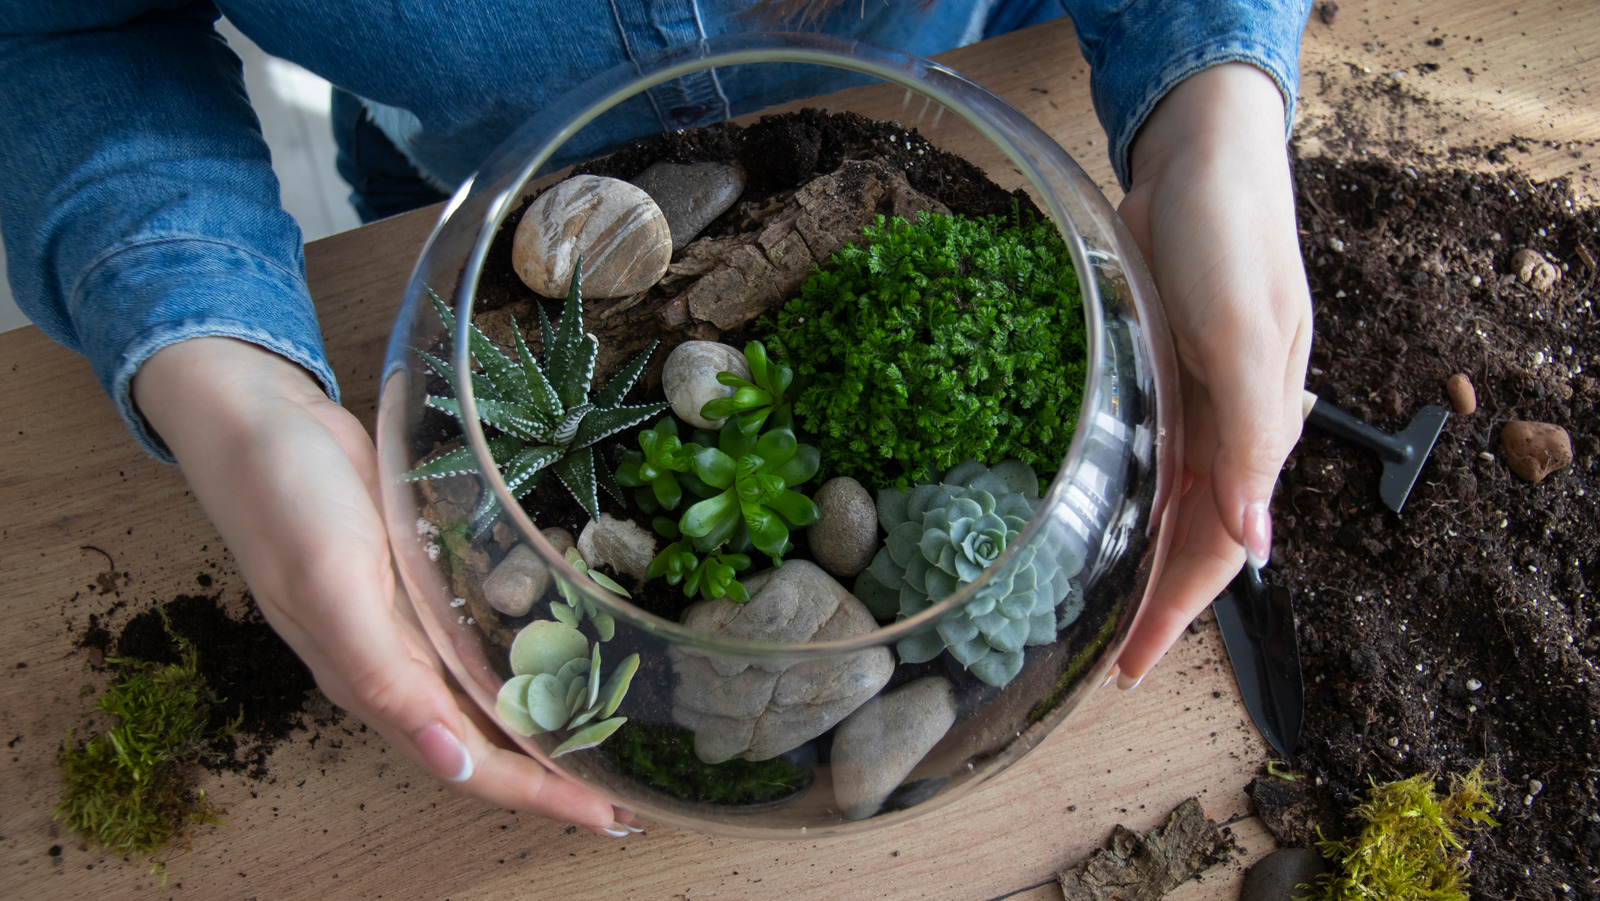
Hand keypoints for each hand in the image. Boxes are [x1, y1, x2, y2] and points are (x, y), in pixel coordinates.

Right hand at [133, 337, 634, 834]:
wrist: (255, 417)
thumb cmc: (284, 499)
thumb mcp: (332, 586)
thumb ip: (382, 678)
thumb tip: (448, 764)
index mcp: (376, 681)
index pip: (472, 765)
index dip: (540, 795)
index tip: (611, 816)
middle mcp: (398, 665)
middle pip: (489, 742)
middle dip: (555, 773)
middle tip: (628, 791)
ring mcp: (409, 624)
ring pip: (488, 696)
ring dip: (545, 723)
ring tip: (612, 735)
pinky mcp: (420, 581)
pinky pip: (480, 639)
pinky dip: (525, 658)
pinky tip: (566, 654)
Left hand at [1110, 63, 1312, 685]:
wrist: (1204, 161)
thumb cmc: (1231, 243)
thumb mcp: (1243, 340)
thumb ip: (1249, 439)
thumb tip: (1256, 545)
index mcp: (1256, 435)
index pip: (1218, 552)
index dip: (1174, 614)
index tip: (1126, 668)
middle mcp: (1225, 431)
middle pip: (1187, 539)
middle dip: (1147, 599)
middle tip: (1091, 651)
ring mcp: (1189, 402)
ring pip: (1160, 503)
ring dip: (1129, 552)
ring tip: (1081, 597)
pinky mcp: (1156, 371)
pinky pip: (1140, 453)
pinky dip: (1115, 492)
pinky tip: (1081, 507)